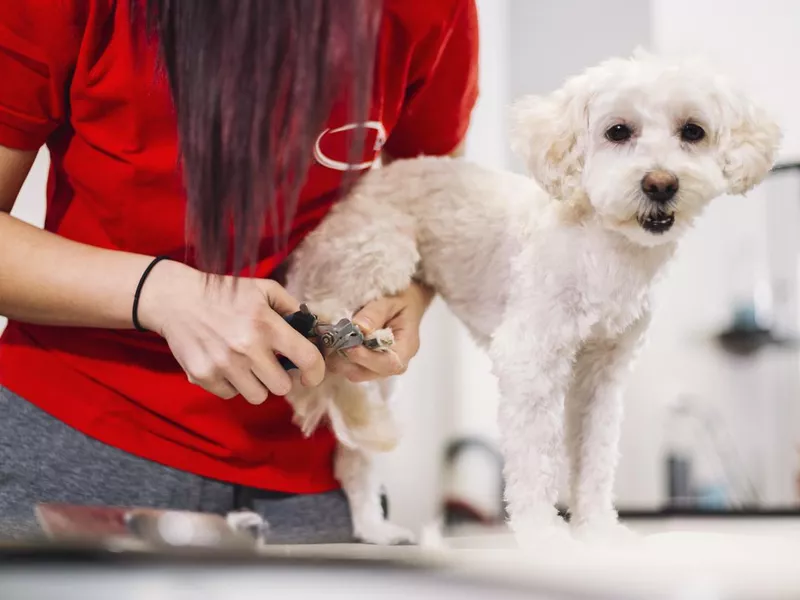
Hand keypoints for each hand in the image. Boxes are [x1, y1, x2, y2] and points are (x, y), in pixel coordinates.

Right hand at [136, 260, 325, 403]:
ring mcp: (224, 365)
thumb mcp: (265, 290)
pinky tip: (225, 365)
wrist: (178, 299)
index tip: (311, 375)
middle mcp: (247, 348)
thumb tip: (317, 328)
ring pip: (258, 396)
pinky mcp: (203, 377)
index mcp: (267, 325)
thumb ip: (293, 308)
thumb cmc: (227, 294)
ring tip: (246, 365)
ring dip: (257, 384)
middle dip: (279, 377)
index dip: (315, 372)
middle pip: (282, 387)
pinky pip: (230, 395)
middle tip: (269, 363)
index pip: (306, 358)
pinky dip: (231, 385)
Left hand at [328, 281, 433, 382]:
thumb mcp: (391, 300)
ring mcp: (379, 367)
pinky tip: (332, 344)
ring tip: (331, 341)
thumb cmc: (401, 299)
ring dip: (340, 360)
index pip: (389, 364)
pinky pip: (350, 368)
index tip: (349, 346)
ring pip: (356, 374)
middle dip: (347, 360)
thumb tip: (358, 327)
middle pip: (368, 373)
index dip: (367, 358)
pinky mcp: (367, 365)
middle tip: (332, 341)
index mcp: (406, 348)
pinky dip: (339, 359)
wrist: (405, 302)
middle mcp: (394, 363)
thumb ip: (375, 313)